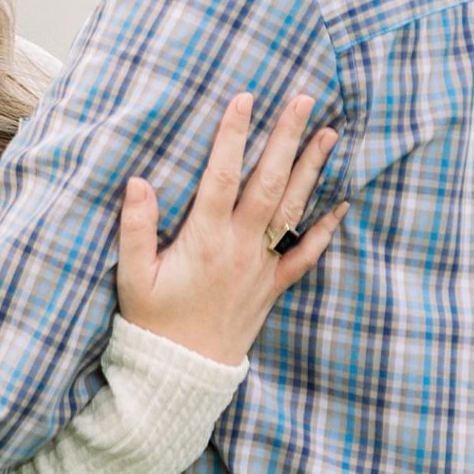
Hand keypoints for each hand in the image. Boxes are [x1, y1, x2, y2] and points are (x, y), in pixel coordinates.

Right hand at [116, 91, 348, 366]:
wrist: (183, 374)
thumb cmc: (153, 322)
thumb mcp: (132, 276)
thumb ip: (135, 227)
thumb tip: (138, 181)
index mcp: (204, 238)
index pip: (222, 175)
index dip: (233, 134)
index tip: (244, 98)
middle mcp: (240, 247)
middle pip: (269, 182)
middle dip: (286, 137)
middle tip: (304, 100)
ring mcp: (262, 266)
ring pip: (293, 209)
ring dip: (312, 169)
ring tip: (329, 133)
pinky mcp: (273, 287)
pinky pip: (306, 255)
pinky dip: (326, 228)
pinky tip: (342, 202)